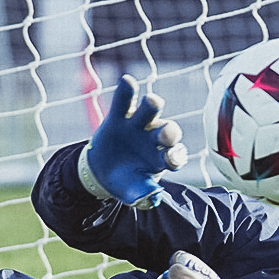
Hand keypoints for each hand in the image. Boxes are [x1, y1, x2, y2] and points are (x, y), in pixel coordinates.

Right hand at [77, 74, 186, 209]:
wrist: (103, 171)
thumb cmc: (125, 181)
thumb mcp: (132, 191)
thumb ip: (143, 193)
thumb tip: (155, 196)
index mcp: (163, 158)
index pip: (175, 155)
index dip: (176, 156)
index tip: (171, 158)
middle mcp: (156, 138)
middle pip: (169, 130)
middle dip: (169, 131)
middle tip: (164, 133)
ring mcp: (139, 124)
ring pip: (150, 111)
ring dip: (152, 106)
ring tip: (151, 102)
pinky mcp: (120, 115)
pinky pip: (125, 100)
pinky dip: (127, 91)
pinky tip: (127, 81)